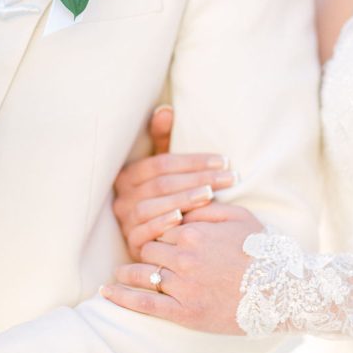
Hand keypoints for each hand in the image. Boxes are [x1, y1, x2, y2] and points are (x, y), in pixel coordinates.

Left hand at [102, 203, 262, 333]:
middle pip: (150, 249)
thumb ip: (207, 207)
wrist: (281, 292)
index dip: (162, 231)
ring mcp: (182, 286)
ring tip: (119, 274)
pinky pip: (144, 303)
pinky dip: (122, 297)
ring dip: (128, 272)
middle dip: (148, 251)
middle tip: (146, 256)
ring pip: (142, 274)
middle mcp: (183, 257)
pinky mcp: (184, 312)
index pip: (162, 226)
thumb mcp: (240, 218)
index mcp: (194, 232)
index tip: (162, 237)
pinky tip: (107, 292)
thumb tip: (184, 202)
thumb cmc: (263, 253)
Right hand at [113, 106, 238, 259]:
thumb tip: (165, 109)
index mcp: (128, 175)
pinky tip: (182, 218)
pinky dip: (162, 224)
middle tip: (229, 178)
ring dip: (183, 200)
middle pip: (162, 184)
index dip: (193, 161)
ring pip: (152, 206)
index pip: (162, 163)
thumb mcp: (161, 170)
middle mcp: (122, 197)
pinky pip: (143, 232)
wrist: (153, 242)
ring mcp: (125, 221)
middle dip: (198, 179)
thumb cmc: (160, 200)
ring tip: (210, 194)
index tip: (224, 161)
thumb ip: (161, 141)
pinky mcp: (130, 244)